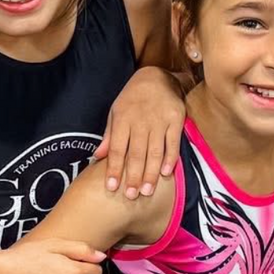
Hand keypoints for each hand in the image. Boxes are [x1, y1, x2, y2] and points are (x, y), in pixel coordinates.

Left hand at [94, 67, 183, 197]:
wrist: (158, 77)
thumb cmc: (133, 98)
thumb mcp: (116, 112)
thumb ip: (109, 135)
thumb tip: (97, 156)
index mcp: (123, 119)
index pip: (118, 148)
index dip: (114, 169)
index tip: (111, 187)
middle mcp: (141, 120)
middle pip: (136, 153)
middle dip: (133, 176)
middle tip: (130, 196)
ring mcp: (159, 120)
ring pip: (155, 151)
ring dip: (151, 173)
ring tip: (147, 191)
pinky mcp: (176, 120)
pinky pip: (173, 142)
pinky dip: (170, 158)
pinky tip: (166, 173)